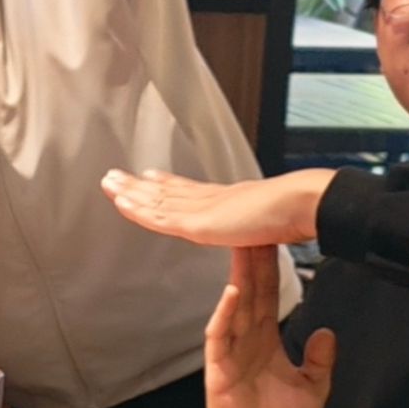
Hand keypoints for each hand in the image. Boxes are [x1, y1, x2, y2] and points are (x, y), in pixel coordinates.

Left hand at [100, 168, 330, 248]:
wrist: (300, 206)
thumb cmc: (295, 216)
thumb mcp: (272, 223)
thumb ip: (260, 227)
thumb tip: (266, 232)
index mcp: (229, 199)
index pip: (191, 190)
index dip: (169, 183)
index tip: (152, 175)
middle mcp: (210, 199)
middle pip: (167, 190)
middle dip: (139, 184)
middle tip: (115, 176)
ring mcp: (202, 209)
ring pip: (156, 199)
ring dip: (129, 192)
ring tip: (108, 182)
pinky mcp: (197, 223)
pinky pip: (159, 216)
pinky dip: (138, 210)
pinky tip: (120, 202)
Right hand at [200, 244, 329, 407]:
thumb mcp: (312, 388)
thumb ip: (320, 360)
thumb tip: (328, 333)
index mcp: (265, 341)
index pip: (268, 295)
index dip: (272, 266)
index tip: (277, 235)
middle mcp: (245, 340)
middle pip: (251, 292)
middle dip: (253, 258)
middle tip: (257, 221)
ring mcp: (230, 353)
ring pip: (234, 307)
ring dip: (238, 276)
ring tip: (242, 245)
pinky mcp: (219, 371)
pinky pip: (220, 337)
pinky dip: (225, 313)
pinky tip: (232, 291)